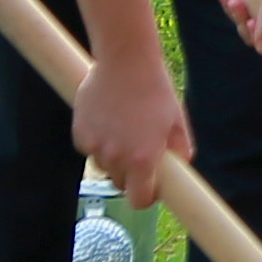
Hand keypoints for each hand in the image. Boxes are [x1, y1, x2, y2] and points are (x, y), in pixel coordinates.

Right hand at [71, 29, 191, 198]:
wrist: (125, 60)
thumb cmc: (156, 90)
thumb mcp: (178, 121)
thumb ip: (182, 151)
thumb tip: (179, 171)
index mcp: (143, 159)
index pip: (139, 200)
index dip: (146, 198)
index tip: (150, 189)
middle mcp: (116, 158)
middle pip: (121, 184)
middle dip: (131, 175)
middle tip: (140, 153)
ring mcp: (95, 147)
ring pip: (104, 166)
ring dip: (113, 158)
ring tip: (125, 130)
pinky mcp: (79, 134)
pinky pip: (89, 149)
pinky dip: (98, 142)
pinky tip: (108, 120)